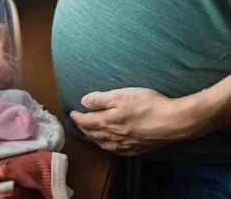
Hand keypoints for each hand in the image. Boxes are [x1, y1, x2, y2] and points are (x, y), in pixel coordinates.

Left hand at [70, 88, 211, 155]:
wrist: (174, 121)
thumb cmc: (148, 104)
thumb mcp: (121, 95)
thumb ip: (100, 99)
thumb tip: (83, 101)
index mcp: (108, 122)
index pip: (86, 121)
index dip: (77, 117)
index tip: (72, 113)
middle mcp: (114, 136)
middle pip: (93, 134)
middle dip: (84, 128)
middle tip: (79, 122)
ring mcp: (126, 145)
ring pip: (104, 144)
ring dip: (94, 138)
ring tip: (91, 134)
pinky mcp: (138, 149)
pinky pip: (117, 150)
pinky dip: (108, 147)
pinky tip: (111, 145)